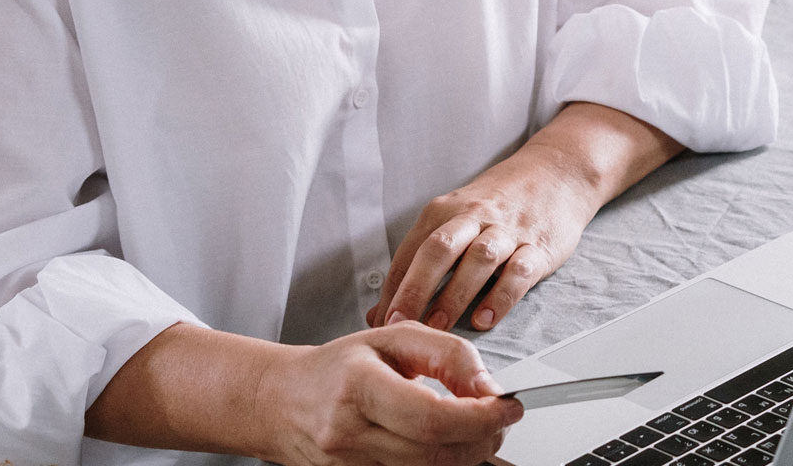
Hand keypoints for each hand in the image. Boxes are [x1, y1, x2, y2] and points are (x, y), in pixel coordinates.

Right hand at [259, 322, 523, 465]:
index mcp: (358, 386)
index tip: (509, 406)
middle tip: (500, 419)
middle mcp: (348, 434)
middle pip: (436, 454)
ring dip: (466, 455)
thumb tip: (488, 386)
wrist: (283, 401)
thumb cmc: (338, 368)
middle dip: (482, 439)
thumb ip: (447, 354)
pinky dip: (438, 465)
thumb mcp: (393, 338)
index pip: (432, 417)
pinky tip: (444, 445)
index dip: (481, 417)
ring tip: (475, 429)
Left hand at [369, 102, 683, 332]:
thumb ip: (422, 261)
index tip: (380, 320)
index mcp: (447, 210)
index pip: (412, 251)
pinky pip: (519, 272)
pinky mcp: (539, 245)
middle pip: (439, 250)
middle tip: (400, 323)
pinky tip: (486, 319)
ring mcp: (508, 231)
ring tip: (438, 328)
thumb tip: (382, 310)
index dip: (393, 287)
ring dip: (455, 295)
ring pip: (478, 260)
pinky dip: (501, 296)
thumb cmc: (499, 203)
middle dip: (416, 288)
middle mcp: (475, 217)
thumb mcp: (457, 217)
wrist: (556, 172)